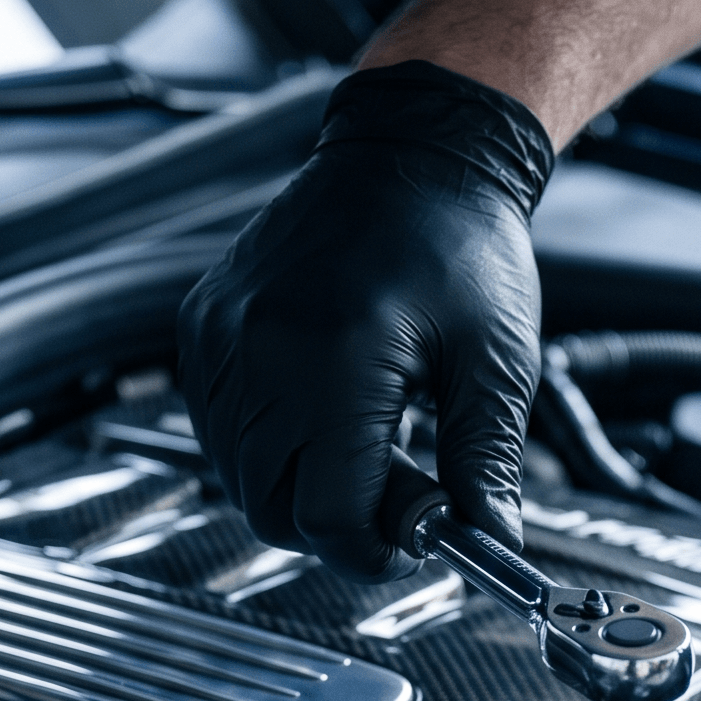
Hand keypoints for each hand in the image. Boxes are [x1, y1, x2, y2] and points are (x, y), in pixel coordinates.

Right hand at [176, 61, 552, 577]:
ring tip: (366, 444)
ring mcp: (222, 336)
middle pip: (272, 510)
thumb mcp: (496, 364)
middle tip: (399, 496)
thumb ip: (486, 465)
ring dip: (298, 487)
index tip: (416, 539)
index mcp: (336, 358)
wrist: (413, 151)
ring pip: (238, 476)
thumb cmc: (459, 243)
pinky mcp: (205, 325)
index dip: (374, 549)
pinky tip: (322, 413)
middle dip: (336, 525)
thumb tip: (487, 543)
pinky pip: (219, 427)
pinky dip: (266, 445)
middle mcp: (262, 348)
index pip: (328, 515)